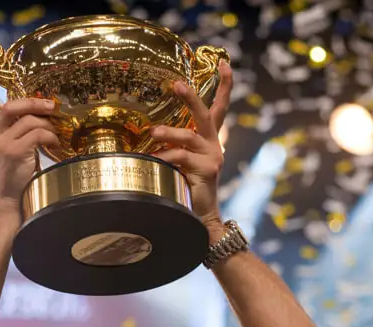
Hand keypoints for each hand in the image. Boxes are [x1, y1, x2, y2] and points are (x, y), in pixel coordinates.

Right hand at [0, 59, 60, 208]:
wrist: (12, 201)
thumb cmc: (19, 174)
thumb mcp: (15, 147)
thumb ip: (19, 128)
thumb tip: (41, 109)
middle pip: (8, 106)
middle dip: (32, 102)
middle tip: (50, 104)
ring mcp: (0, 144)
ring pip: (26, 119)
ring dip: (46, 123)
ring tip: (56, 130)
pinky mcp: (13, 152)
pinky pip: (37, 133)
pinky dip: (50, 137)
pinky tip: (55, 145)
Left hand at [150, 61, 232, 230]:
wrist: (201, 217)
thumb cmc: (186, 188)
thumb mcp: (180, 162)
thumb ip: (172, 146)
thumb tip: (148, 132)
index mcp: (209, 139)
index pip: (219, 107)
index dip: (224, 85)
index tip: (224, 63)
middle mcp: (213, 144)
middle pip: (206, 114)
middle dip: (191, 98)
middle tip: (177, 85)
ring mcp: (212, 157)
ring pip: (189, 136)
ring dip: (169, 133)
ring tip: (152, 133)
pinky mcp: (207, 169)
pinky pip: (182, 158)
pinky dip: (166, 157)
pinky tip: (154, 160)